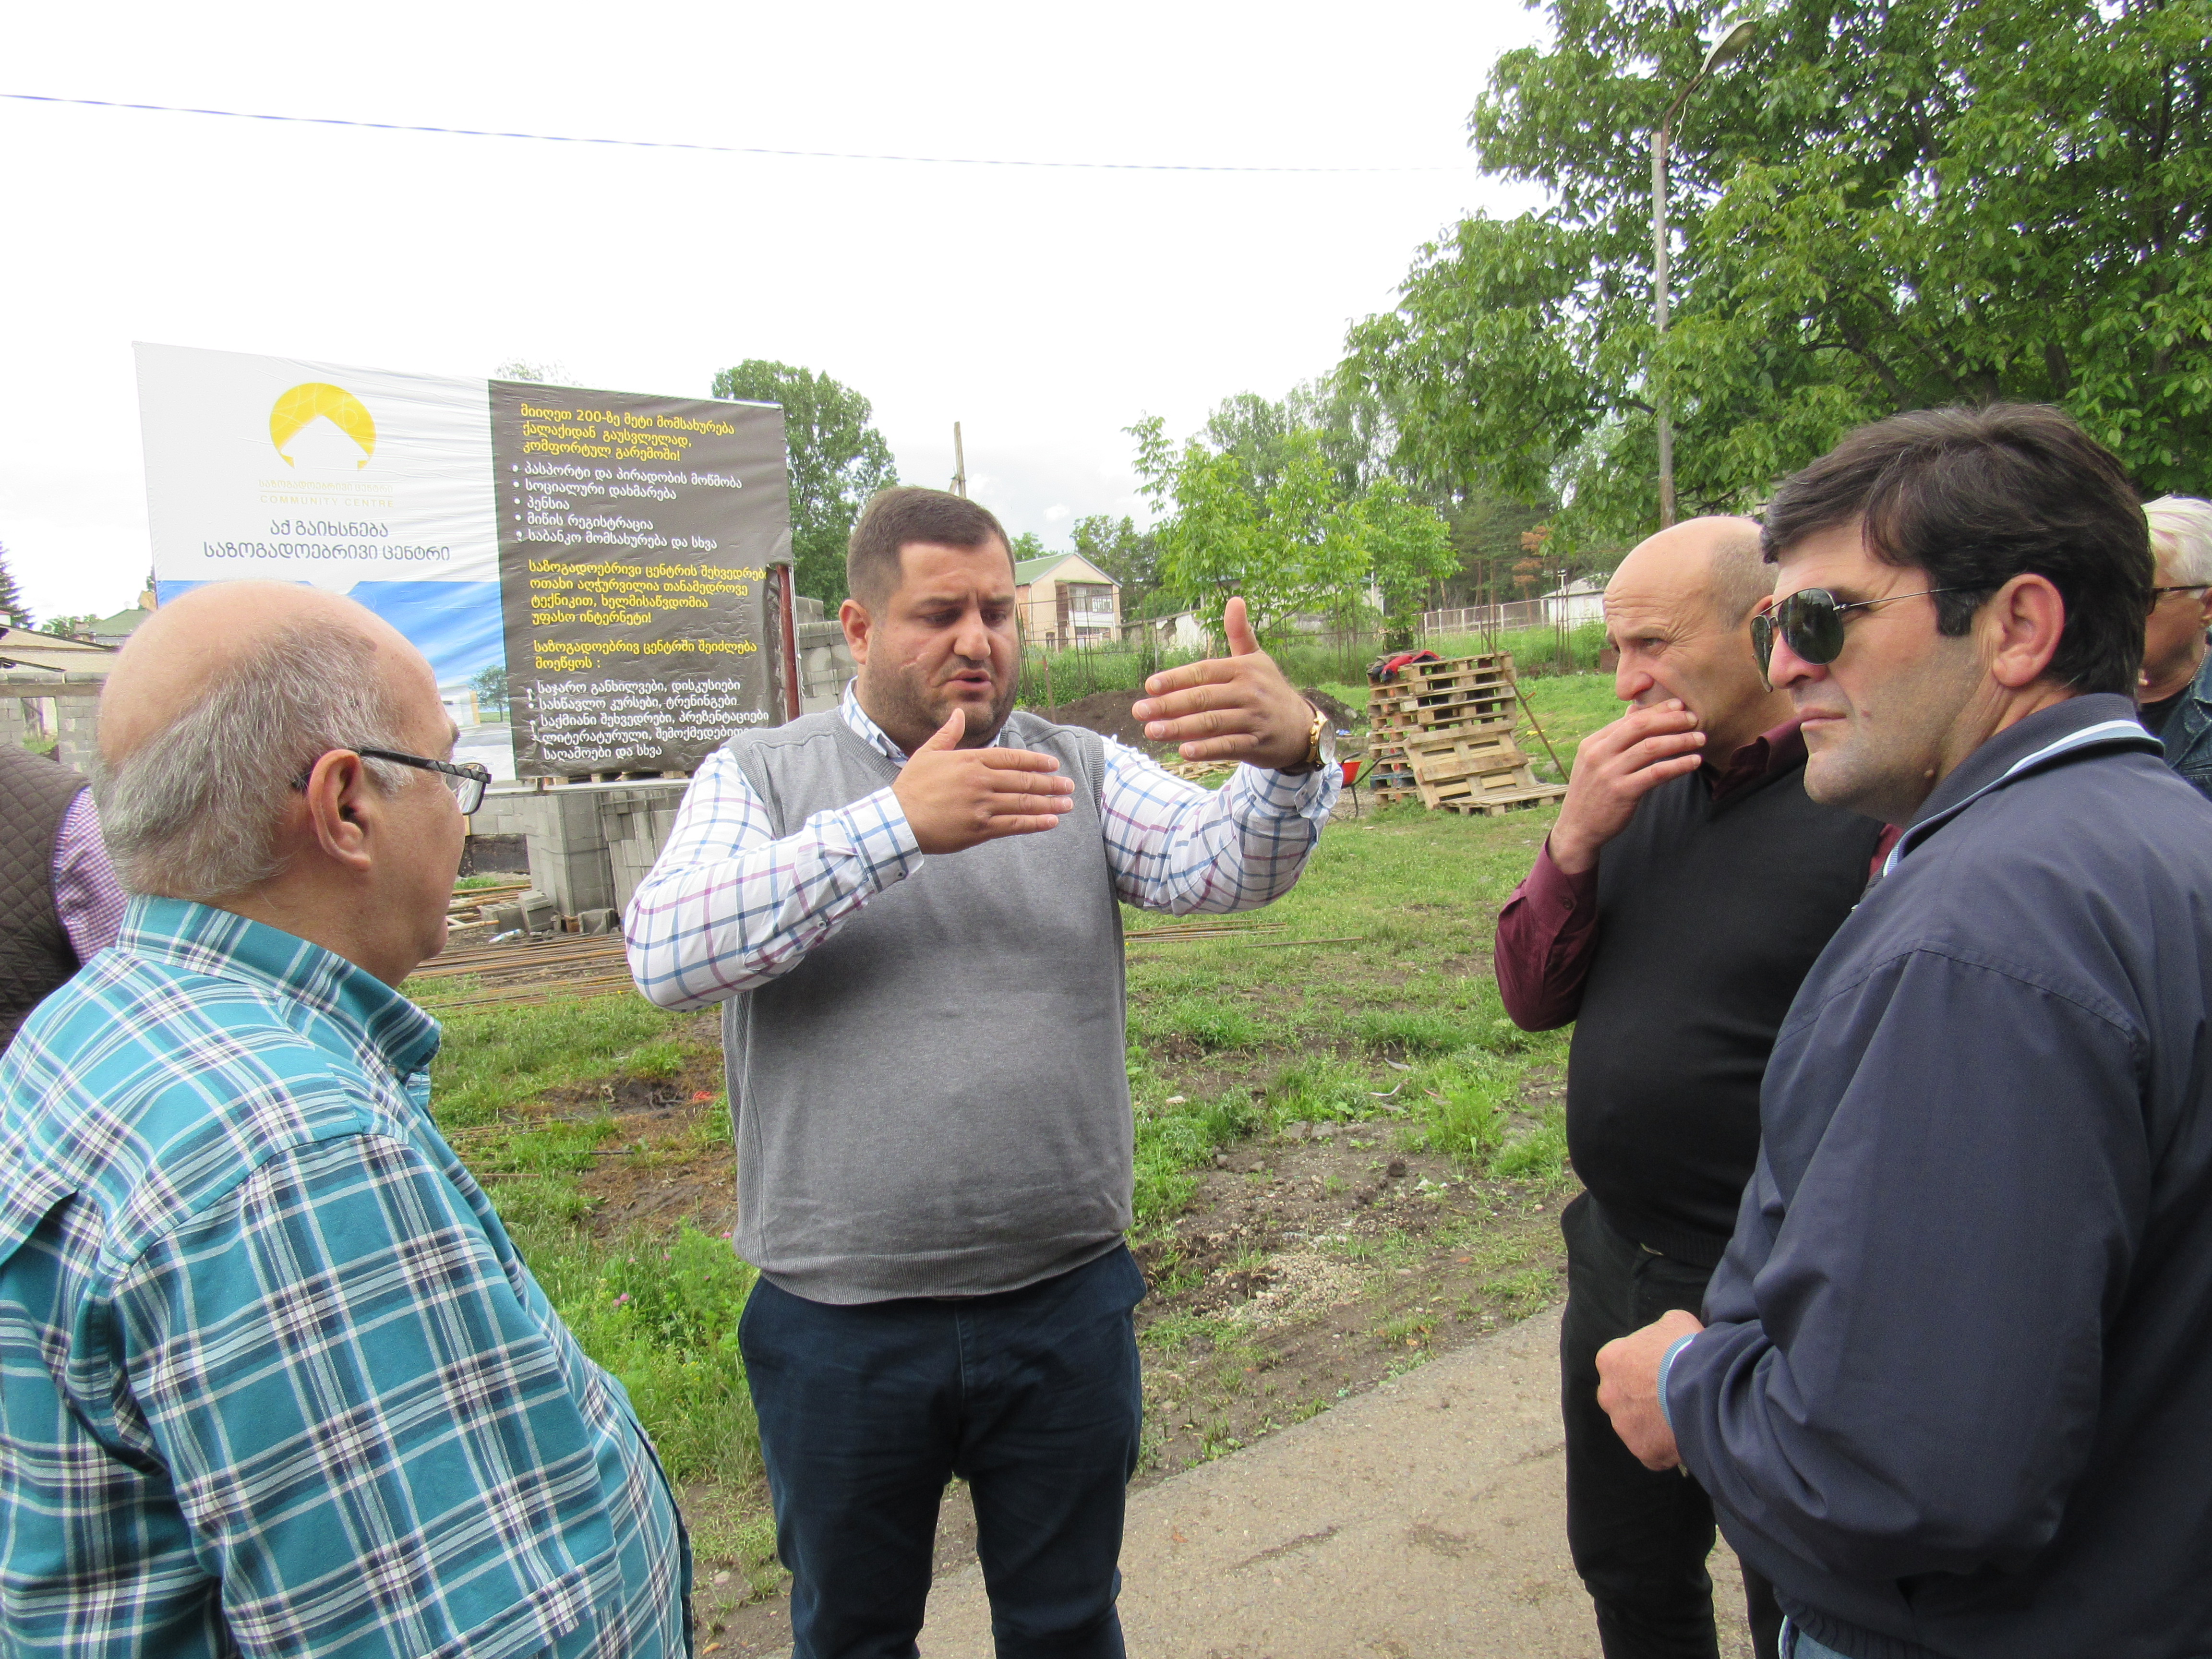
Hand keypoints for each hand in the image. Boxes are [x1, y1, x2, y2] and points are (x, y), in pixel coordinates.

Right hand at [891, 708, 1076, 854]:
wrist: (899, 820)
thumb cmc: (911, 787)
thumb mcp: (928, 753)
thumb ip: (948, 734)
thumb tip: (958, 713)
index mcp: (970, 760)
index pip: (1012, 758)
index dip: (1036, 762)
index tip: (1053, 765)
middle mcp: (980, 780)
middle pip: (1023, 780)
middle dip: (1050, 783)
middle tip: (1069, 786)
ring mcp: (982, 805)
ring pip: (1023, 802)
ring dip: (1049, 803)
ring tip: (1067, 804)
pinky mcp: (980, 828)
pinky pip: (1014, 825)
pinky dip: (1035, 823)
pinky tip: (1050, 822)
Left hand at [1130, 597, 1315, 768]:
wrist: (1302, 727)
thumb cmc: (1270, 689)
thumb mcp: (1257, 659)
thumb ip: (1240, 633)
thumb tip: (1235, 599)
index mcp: (1243, 669)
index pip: (1204, 671)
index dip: (1176, 678)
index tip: (1149, 686)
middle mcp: (1249, 692)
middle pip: (1203, 698)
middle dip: (1169, 705)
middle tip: (1139, 711)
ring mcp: (1254, 719)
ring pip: (1212, 723)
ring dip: (1180, 728)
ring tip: (1152, 731)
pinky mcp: (1257, 744)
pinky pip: (1229, 747)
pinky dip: (1206, 749)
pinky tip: (1183, 751)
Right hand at [1547, 702, 1705, 874]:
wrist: (1578, 828)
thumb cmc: (1593, 792)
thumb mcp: (1596, 761)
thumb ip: (1616, 737)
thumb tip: (1636, 711)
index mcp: (1593, 743)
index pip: (1630, 719)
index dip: (1658, 710)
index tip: (1680, 706)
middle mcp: (1599, 754)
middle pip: (1640, 727)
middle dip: (1671, 720)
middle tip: (1694, 719)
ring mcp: (1609, 773)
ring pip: (1651, 748)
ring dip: (1680, 741)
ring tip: (1700, 739)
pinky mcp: (1622, 792)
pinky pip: (1656, 773)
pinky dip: (1678, 765)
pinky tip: (1693, 762)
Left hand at [1596, 1309, 1703, 1471]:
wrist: (1704, 1385)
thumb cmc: (1687, 1348)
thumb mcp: (1674, 1322)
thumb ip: (1659, 1331)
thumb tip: (1663, 1336)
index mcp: (1610, 1360)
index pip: (1619, 1365)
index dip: (1642, 1368)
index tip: (1660, 1371)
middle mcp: (1608, 1394)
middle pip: (1622, 1398)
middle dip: (1640, 1398)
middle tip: (1668, 1396)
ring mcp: (1624, 1426)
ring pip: (1636, 1426)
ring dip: (1653, 1424)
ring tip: (1681, 1417)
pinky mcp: (1643, 1451)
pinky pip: (1653, 1452)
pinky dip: (1666, 1448)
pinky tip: (1685, 1436)